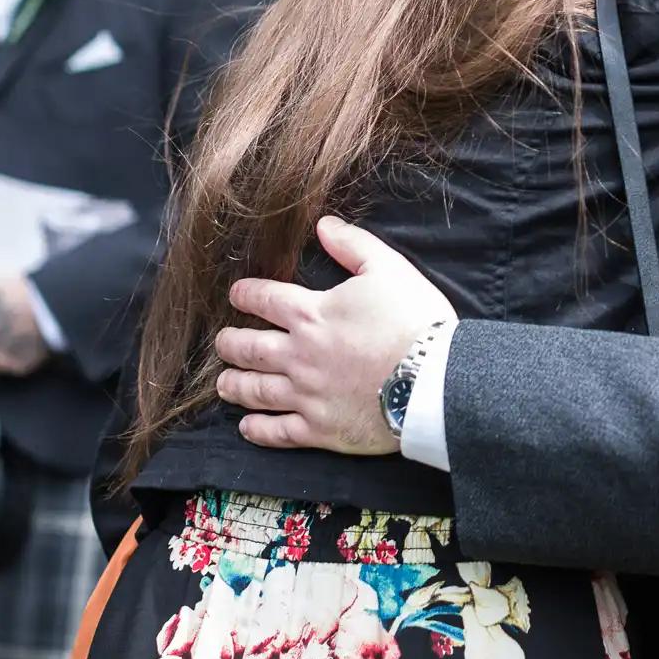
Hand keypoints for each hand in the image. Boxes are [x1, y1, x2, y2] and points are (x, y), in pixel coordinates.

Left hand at [216, 217, 455, 455]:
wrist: (435, 380)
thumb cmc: (415, 321)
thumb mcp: (389, 269)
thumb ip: (353, 245)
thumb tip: (323, 225)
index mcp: (311, 314)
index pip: (264, 299)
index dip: (245, 295)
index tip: (236, 295)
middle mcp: (298, 355)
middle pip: (248, 348)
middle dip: (230, 342)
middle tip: (223, 341)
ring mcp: (306, 395)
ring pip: (254, 391)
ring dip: (234, 385)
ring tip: (224, 382)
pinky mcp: (319, 429)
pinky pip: (277, 432)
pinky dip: (257, 430)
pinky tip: (247, 426)